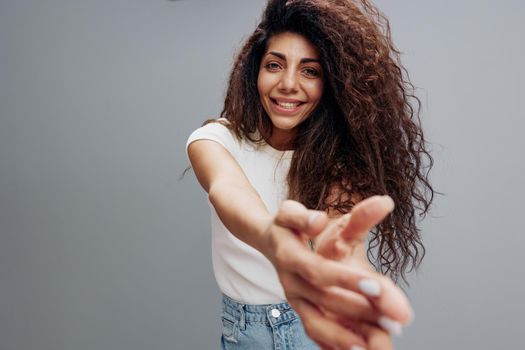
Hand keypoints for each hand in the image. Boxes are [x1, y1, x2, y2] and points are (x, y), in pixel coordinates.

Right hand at [262, 199, 411, 349]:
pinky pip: (318, 336)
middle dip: (361, 311)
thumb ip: (305, 216)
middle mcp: (291, 284)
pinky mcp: (303, 313)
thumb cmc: (287, 226)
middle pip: (325, 301)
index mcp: (289, 257)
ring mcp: (296, 302)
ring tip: (383, 342)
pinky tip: (363, 349)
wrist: (269, 243)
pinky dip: (337, 345)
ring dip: (348, 337)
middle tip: (397, 319)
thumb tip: (319, 220)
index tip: (377, 286)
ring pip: (318, 325)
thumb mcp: (292, 212)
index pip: (319, 271)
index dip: (346, 280)